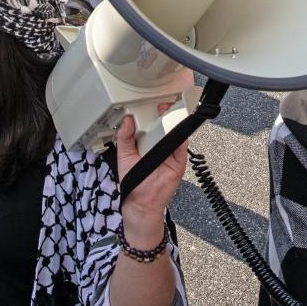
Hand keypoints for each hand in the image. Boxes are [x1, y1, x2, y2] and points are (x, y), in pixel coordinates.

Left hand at [116, 104, 187, 247]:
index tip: (153, 105)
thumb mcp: (124, 155)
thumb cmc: (133, 182)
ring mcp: (171, 153)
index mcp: (147, 142)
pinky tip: (178, 129)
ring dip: (175, 122)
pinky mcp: (178, 161)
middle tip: (163, 106)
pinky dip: (181, 138)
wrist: (141, 201)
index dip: (154, 113)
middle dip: (166, 114)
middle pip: (167, 125)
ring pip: (176, 133)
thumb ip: (124, 137)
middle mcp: (160, 146)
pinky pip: (182, 147)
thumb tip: (127, 121)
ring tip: (171, 113)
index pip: (153, 123)